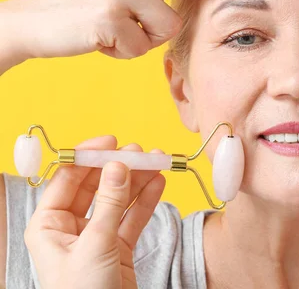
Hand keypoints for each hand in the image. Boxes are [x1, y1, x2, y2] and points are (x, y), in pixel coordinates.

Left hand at [24, 137, 165, 288]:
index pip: (67, 180)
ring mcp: (97, 236)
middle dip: (119, 168)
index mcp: (48, 225)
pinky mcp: (118, 247)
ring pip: (118, 199)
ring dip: (138, 180)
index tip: (112, 142)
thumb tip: (118, 164)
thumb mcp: (96, 245)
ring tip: (157, 161)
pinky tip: (158, 183)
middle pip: (96, 186)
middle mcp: (70, 227)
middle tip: (141, 152)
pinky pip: (133, 216)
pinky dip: (146, 200)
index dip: (89, 158)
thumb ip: (110, 203)